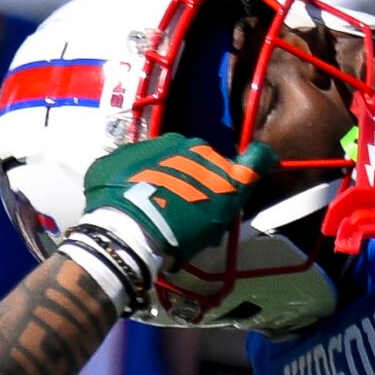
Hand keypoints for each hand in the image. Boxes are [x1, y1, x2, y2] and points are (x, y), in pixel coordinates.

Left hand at [62, 137, 278, 308]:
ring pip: (158, 159)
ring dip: (159, 177)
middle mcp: (178, 142)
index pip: (227, 157)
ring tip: (151, 207)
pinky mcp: (114, 157)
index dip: (228, 176)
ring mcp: (144, 147)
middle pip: (191, 158)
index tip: (220, 193)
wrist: (131, 233)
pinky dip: (129, 181)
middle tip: (182, 207)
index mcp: (208, 153)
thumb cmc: (183, 228)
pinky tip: (127, 204)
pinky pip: (127, 167)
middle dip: (190, 177)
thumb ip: (244, 178)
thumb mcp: (224, 210)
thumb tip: (259, 157)